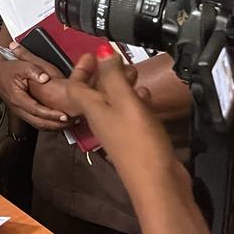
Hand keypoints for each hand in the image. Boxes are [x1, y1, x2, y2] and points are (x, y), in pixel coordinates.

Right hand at [0, 47, 70, 130]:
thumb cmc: (8, 70)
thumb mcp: (20, 65)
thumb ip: (33, 70)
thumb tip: (44, 78)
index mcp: (17, 98)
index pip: (36, 110)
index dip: (50, 114)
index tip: (64, 115)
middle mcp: (19, 108)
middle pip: (39, 122)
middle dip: (56, 124)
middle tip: (71, 122)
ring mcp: (21, 112)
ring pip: (39, 125)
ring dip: (54, 126)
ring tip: (69, 123)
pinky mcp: (24, 112)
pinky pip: (38, 122)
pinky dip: (49, 123)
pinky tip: (59, 121)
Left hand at [61, 46, 174, 181]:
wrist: (157, 183)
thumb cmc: (138, 141)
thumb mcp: (124, 101)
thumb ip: (113, 75)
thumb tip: (101, 50)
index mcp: (93, 109)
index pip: (76, 84)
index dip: (82, 67)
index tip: (92, 52)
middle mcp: (101, 119)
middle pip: (96, 91)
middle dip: (106, 72)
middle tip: (120, 60)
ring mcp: (118, 130)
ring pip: (115, 101)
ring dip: (122, 85)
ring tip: (136, 73)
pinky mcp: (135, 139)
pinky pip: (130, 113)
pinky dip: (136, 100)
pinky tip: (148, 97)